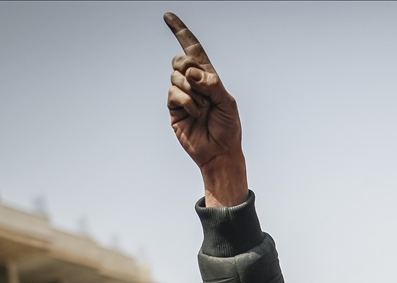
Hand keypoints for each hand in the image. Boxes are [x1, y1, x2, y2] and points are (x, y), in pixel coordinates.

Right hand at [164, 13, 247, 206]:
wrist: (220, 152)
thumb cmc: (228, 128)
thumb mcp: (227, 102)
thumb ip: (212, 83)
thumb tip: (191, 71)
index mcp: (208, 77)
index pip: (193, 49)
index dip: (181, 32)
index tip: (168, 17)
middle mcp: (193, 83)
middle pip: (180, 60)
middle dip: (190, 70)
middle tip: (204, 89)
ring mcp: (182, 95)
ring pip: (176, 77)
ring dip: (193, 92)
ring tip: (203, 109)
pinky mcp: (174, 109)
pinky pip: (174, 94)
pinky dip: (187, 102)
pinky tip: (196, 114)